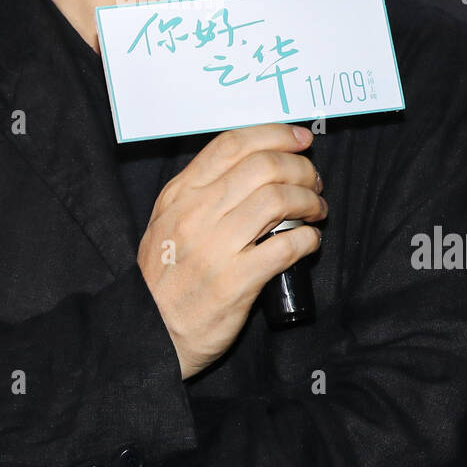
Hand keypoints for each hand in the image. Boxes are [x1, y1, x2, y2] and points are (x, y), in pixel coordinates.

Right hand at [137, 123, 325, 380]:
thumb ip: (201, 192)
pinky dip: (308, 239)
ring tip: (316, 210)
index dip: (273, 134)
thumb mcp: (167, 221)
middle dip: (300, 168)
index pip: (231, 144)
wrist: (150, 331)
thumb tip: (253, 166)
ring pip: (277, 200)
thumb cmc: (164, 276)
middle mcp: (195, 214)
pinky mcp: (235, 283)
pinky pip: (285, 246)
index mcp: (180, 194)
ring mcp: (214, 248)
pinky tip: (310, 242)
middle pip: (262, 167)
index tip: (298, 139)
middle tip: (313, 182)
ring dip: (309, 200)